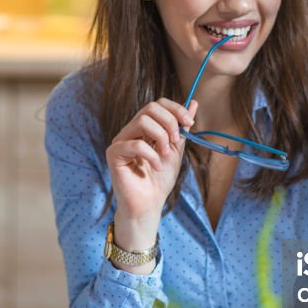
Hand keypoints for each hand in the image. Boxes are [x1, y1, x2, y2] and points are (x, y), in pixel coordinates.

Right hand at [106, 98, 196, 249]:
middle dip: (170, 122)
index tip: (189, 123)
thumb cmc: (160, 180)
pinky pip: (135, 144)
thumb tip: (194, 103)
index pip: (157, 105)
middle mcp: (130, 131)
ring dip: (161, 137)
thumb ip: (182, 128)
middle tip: (176, 141)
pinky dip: (151, 155)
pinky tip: (156, 167)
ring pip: (142, 121)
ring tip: (165, 155)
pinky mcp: (114, 154)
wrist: (150, 204)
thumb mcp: (176, 150)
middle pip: (150, 108)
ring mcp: (120, 141)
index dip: (175, 109)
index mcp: (144, 128)